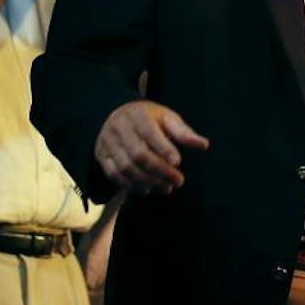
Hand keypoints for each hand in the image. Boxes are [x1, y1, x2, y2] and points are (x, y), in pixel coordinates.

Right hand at [95, 101, 209, 195]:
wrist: (118, 115)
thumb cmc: (149, 118)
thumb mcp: (167, 118)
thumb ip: (183, 132)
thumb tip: (204, 145)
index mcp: (137, 114)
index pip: (149, 132)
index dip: (163, 148)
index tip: (178, 162)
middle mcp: (119, 127)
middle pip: (138, 154)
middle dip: (160, 171)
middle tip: (178, 181)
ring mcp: (107, 142)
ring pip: (126, 168)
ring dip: (148, 182)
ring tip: (166, 187)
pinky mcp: (101, 155)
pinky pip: (114, 175)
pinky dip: (131, 186)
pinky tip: (147, 189)